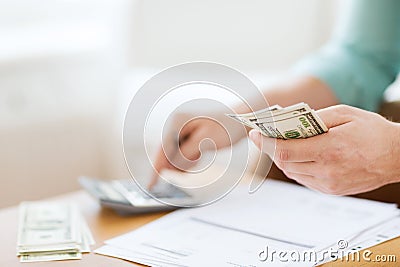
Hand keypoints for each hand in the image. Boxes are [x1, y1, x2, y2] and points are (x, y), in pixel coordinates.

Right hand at [149, 112, 246, 188]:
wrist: (241, 119)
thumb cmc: (225, 127)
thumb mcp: (205, 141)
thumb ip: (186, 154)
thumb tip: (172, 167)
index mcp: (177, 122)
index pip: (162, 150)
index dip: (156, 168)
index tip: (151, 185)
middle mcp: (176, 125)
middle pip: (166, 153)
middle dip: (173, 165)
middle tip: (186, 168)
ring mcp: (182, 131)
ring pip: (175, 155)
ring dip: (183, 163)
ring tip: (198, 157)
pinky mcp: (189, 136)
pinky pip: (183, 153)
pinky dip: (189, 160)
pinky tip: (198, 156)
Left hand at [249, 105, 399, 194]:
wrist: (397, 157)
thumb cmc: (373, 132)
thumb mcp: (345, 114)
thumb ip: (314, 118)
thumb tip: (290, 122)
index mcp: (330, 149)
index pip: (285, 151)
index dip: (265, 143)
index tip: (255, 134)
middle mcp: (327, 171)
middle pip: (285, 162)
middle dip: (271, 148)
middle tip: (264, 135)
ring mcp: (329, 184)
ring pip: (292, 172)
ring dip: (282, 158)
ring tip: (280, 143)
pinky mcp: (331, 190)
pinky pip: (303, 179)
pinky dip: (295, 166)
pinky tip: (298, 155)